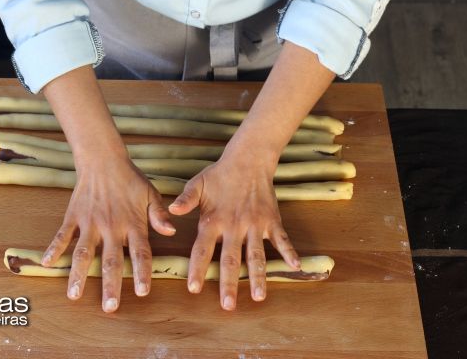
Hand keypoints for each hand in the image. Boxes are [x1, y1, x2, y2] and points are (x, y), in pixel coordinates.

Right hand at [40, 159, 175, 312]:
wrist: (103, 159)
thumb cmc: (130, 180)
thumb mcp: (151, 194)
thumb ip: (159, 215)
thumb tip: (171, 232)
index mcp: (132, 223)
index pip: (140, 252)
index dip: (142, 273)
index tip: (143, 292)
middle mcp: (111, 227)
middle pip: (110, 260)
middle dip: (110, 285)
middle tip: (110, 307)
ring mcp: (90, 222)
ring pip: (83, 253)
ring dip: (78, 275)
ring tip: (74, 296)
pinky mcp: (74, 216)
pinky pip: (63, 235)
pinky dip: (54, 249)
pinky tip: (47, 264)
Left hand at [169, 154, 299, 310]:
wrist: (248, 160)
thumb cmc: (219, 175)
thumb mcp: (197, 184)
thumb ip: (184, 200)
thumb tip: (171, 212)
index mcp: (213, 220)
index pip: (202, 249)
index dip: (197, 269)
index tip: (193, 288)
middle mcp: (234, 226)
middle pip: (230, 260)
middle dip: (228, 284)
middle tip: (227, 306)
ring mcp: (255, 224)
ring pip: (256, 255)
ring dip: (257, 276)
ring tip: (258, 296)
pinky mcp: (271, 220)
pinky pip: (281, 239)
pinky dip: (289, 252)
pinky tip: (296, 267)